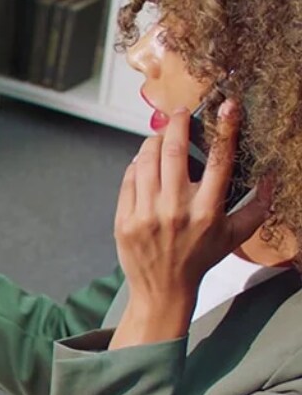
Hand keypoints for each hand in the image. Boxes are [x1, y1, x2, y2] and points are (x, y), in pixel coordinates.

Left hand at [111, 100, 273, 346]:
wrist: (163, 289)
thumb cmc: (201, 258)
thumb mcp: (236, 235)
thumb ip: (258, 206)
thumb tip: (271, 176)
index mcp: (207, 211)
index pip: (219, 160)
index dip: (225, 128)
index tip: (227, 105)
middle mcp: (175, 210)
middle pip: (173, 153)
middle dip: (176, 124)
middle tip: (180, 112)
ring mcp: (145, 215)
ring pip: (146, 161)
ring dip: (153, 141)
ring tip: (161, 135)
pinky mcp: (124, 220)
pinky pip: (129, 179)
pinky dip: (137, 164)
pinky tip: (145, 160)